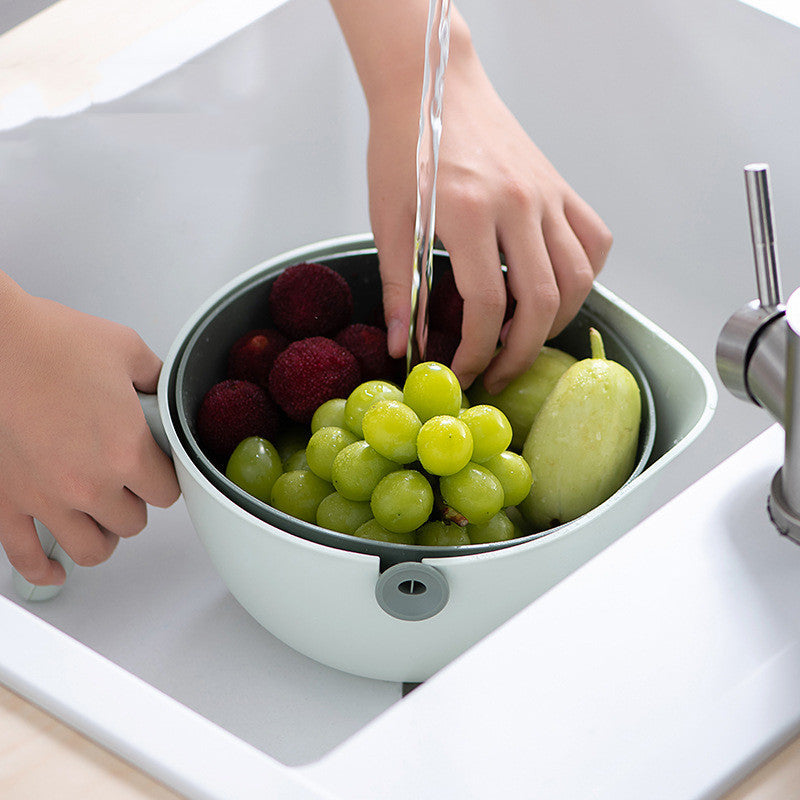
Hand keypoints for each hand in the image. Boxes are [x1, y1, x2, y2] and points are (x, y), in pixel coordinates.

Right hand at [0, 277, 179, 584]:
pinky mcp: (8, 500)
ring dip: (103, 535)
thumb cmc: (53, 341)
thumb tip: (164, 394)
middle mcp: (89, 484)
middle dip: (136, 500)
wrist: (0, 340)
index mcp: (127, 451)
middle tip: (128, 479)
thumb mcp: (128, 351)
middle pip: (133, 521)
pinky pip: (25, 555)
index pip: (168, 492)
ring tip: (105, 518)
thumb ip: (156, 381)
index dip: (165, 476)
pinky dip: (43, 569)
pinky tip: (56, 570)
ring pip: (92, 547)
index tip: (158, 466)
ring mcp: (46, 498)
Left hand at [331, 1, 611, 391]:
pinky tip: (555, 292)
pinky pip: (593, 241)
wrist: (433, 82)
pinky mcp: (560, 186)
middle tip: (497, 376)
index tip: (462, 373)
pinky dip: (584, 277)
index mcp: (469, 211)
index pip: (486, 304)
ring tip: (524, 342)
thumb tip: (403, 346)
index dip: (475, 352)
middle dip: (521, 353)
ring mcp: (547, 193)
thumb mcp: (389, 219)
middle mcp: (518, 203)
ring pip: (579, 277)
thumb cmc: (404, 146)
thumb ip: (399, 287)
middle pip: (542, 301)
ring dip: (557, 323)